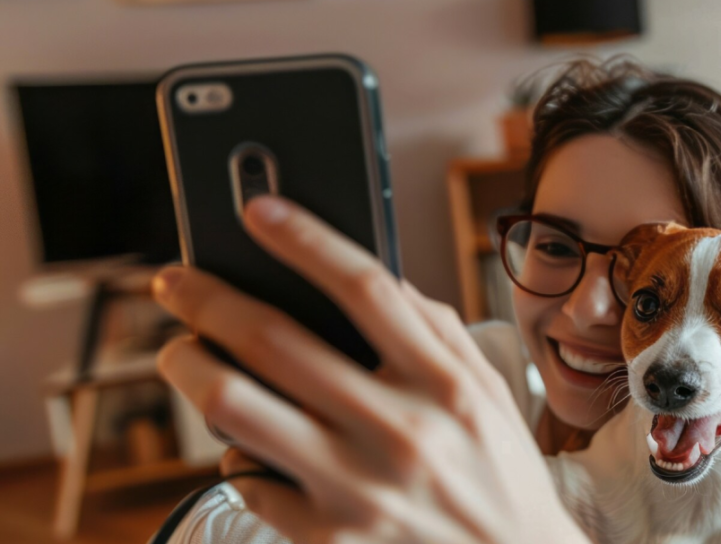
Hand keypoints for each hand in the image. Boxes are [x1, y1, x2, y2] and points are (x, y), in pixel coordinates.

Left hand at [153, 196, 587, 543]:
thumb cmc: (500, 472)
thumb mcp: (488, 391)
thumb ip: (437, 330)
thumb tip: (375, 278)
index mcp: (445, 384)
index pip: (364, 287)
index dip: (304, 239)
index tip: (257, 210)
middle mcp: (400, 431)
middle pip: (275, 340)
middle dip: (207, 298)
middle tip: (175, 282)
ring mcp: (358, 488)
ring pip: (236, 406)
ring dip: (188, 366)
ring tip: (180, 352)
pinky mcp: (328, 537)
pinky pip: (248, 479)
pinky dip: (233, 453)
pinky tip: (243, 441)